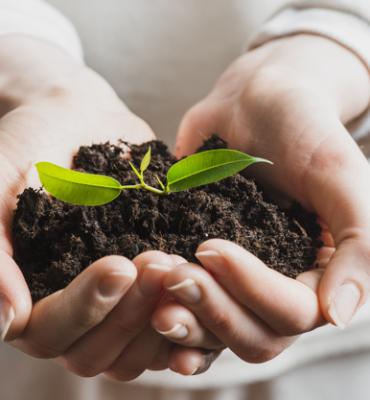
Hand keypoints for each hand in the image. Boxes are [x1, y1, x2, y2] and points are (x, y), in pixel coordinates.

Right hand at [0, 36, 208, 379]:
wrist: (79, 117)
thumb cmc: (32, 145)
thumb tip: (7, 322)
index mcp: (32, 295)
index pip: (50, 333)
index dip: (85, 308)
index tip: (118, 265)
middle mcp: (74, 309)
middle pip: (97, 353)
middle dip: (131, 313)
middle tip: (160, 262)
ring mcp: (114, 302)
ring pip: (137, 349)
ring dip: (164, 317)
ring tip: (182, 266)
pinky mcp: (149, 286)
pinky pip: (172, 323)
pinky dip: (192, 318)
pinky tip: (210, 290)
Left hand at [151, 34, 369, 367]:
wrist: (253, 102)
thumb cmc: (301, 129)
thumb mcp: (338, 175)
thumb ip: (358, 242)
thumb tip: (338, 315)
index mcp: (318, 272)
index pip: (293, 313)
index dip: (251, 290)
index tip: (210, 247)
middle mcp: (280, 286)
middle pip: (254, 336)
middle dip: (213, 311)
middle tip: (175, 275)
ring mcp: (239, 281)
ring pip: (218, 334)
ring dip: (187, 321)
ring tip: (154, 291)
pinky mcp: (205, 268)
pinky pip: (190, 309)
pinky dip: (170, 317)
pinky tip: (146, 306)